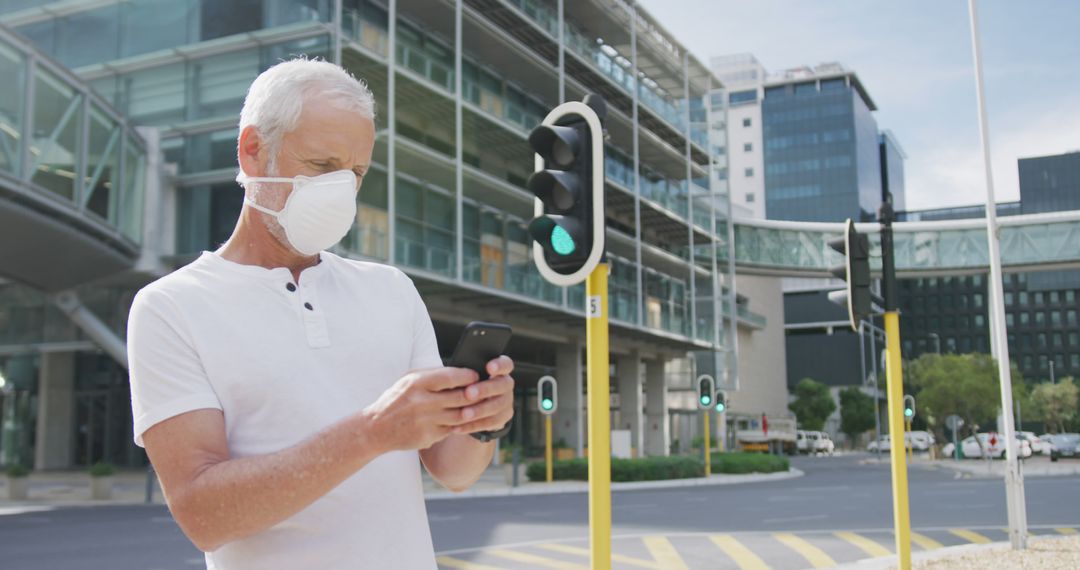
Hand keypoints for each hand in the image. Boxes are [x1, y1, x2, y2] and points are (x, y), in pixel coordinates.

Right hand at [363, 367, 481, 451]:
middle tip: (484, 391)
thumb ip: (432, 374)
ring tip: (478, 405)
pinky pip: (452, 429)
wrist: (376, 428)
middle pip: (460, 397)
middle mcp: (422, 402)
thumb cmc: (396, 399)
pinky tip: (463, 419)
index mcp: (417, 383)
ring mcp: (426, 421)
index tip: (476, 375)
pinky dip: (459, 424)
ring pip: (460, 415)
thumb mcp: (408, 380)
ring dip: (472, 410)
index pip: (451, 376)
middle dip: (475, 394)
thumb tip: (460, 370)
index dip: (468, 376)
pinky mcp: (428, 437)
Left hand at [451, 356, 515, 436]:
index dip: (499, 365)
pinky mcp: (503, 417)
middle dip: (484, 389)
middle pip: (501, 385)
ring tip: (463, 414)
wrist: (475, 405)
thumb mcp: (468, 376)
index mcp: (499, 370)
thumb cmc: (468, 384)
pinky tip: (460, 426)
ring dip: (479, 410)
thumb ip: (465, 373)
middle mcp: (506, 384)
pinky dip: (474, 425)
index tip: (489, 367)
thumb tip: (453, 372)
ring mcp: (507, 401)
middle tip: (468, 393)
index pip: (505, 364)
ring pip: (496, 406)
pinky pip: (490, 422)